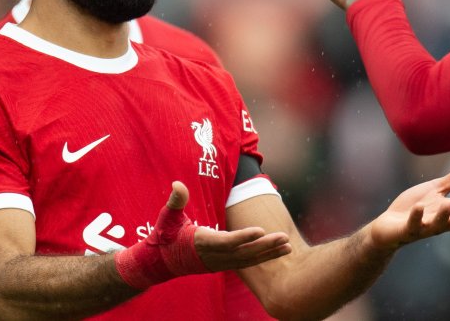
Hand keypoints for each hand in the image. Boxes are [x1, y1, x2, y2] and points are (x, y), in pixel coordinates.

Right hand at [116, 181, 290, 288]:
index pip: (225, 242)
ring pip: (248, 260)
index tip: (260, 230)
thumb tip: (177, 184)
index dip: (242, 237)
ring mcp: (219, 263)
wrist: (161, 262)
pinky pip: (247, 263)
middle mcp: (213, 256)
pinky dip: (263, 258)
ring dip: (268, 253)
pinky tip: (279, 252)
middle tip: (284, 237)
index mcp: (201, 243)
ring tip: (288, 246)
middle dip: (264, 246)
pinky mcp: (224, 265)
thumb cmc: (165, 236)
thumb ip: (176, 202)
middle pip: (242, 253)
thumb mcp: (167, 218)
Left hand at [366, 162, 449, 252]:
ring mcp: (422, 227)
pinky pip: (412, 226)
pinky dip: (416, 217)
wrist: (388, 225)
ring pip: (435, 226)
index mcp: (446, 212)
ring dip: (442, 217)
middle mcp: (437, 222)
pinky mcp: (406, 230)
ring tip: (447, 204)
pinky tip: (419, 206)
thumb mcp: (436, 190)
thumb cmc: (415, 207)